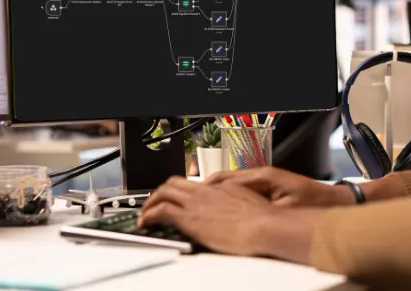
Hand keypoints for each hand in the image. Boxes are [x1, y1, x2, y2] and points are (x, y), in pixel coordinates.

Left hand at [138, 177, 270, 255]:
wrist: (264, 226)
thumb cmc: (263, 221)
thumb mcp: (251, 205)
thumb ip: (237, 203)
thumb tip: (236, 211)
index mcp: (223, 186)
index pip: (195, 183)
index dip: (182, 190)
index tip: (178, 199)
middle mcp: (207, 191)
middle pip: (175, 182)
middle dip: (162, 192)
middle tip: (156, 203)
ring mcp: (197, 202)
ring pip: (164, 192)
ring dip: (151, 202)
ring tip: (146, 213)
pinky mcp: (189, 218)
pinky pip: (162, 210)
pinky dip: (149, 214)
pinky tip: (146, 222)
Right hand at [205, 167, 352, 206]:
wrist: (332, 199)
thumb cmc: (313, 201)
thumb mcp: (285, 207)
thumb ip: (261, 206)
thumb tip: (240, 208)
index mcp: (264, 174)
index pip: (229, 178)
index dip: (211, 187)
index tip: (197, 193)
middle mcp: (263, 172)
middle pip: (228, 176)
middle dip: (210, 187)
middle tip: (192, 196)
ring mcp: (265, 177)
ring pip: (234, 181)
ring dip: (219, 190)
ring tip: (202, 199)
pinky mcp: (268, 184)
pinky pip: (242, 187)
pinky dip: (230, 193)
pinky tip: (223, 202)